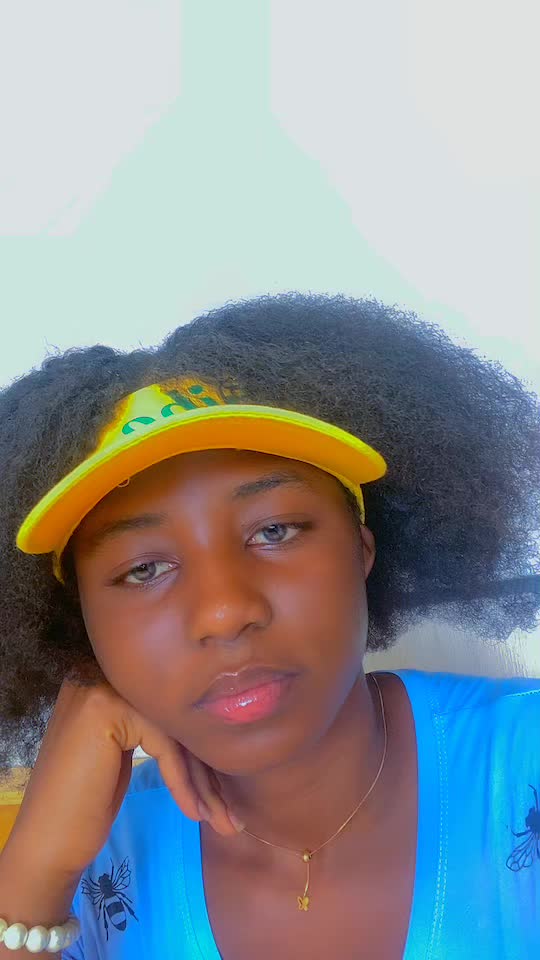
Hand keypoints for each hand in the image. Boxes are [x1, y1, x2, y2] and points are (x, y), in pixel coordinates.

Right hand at [7, 678, 240, 879]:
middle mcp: (101, 675)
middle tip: (230, 815)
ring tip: (224, 821)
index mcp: (107, 683)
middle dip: (207, 771)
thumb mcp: (123, 756)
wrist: (46, 845)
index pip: (171, 715)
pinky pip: (164, 744)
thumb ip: (155, 730)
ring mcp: (101, 689)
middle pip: (174, 722)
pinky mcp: (107, 710)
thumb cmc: (84, 806)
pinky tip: (193, 812)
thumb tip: (212, 728)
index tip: (224, 796)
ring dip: (203, 783)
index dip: (201, 756)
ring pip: (175, 733)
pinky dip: (182, 781)